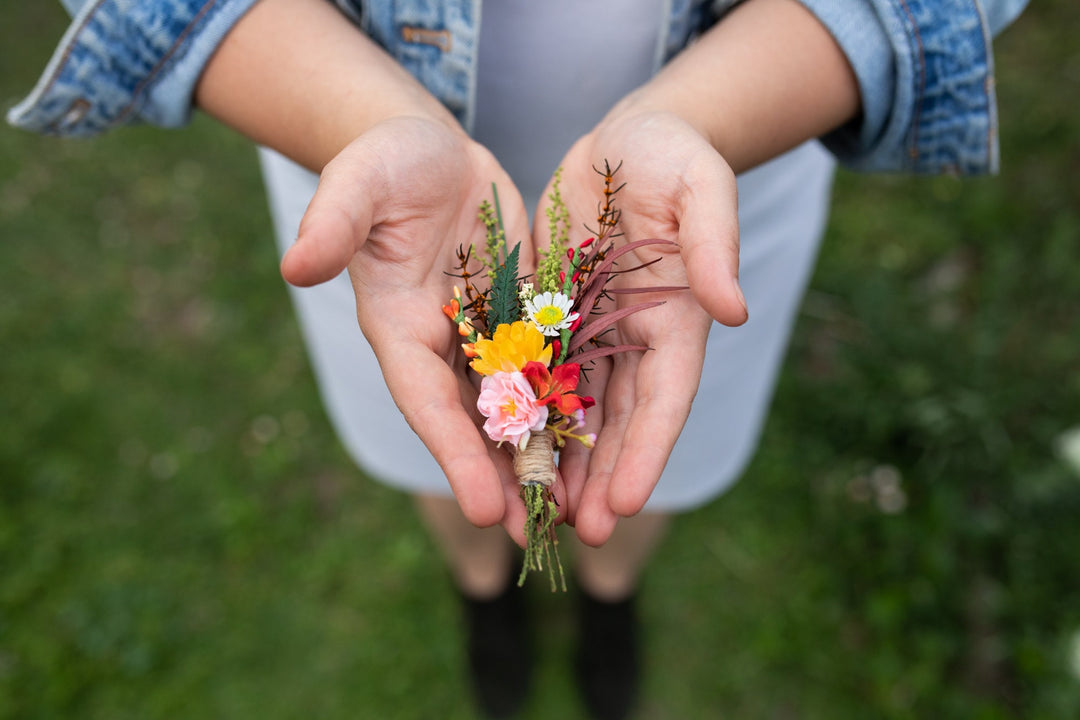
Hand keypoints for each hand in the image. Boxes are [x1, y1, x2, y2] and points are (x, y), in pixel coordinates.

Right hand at [282, 115, 534, 541]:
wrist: (428, 153)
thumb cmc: (384, 162)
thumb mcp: (359, 183)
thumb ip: (333, 222)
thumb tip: (296, 266)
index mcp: (399, 326)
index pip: (426, 401)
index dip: (454, 454)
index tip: (482, 508)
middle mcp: (442, 344)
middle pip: (473, 422)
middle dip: (500, 478)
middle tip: (533, 534)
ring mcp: (485, 334)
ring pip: (513, 407)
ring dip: (538, 457)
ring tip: (569, 512)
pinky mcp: (522, 315)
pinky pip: (547, 367)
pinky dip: (566, 406)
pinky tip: (597, 443)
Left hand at [536, 110, 747, 545]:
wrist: (628, 140)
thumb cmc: (674, 155)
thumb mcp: (700, 186)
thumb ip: (714, 243)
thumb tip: (734, 311)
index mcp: (676, 319)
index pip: (664, 398)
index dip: (646, 452)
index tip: (626, 504)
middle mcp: (635, 337)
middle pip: (620, 419)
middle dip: (603, 476)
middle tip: (579, 532)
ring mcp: (593, 329)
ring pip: (577, 407)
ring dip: (564, 460)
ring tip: (542, 513)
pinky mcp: (554, 313)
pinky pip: (537, 371)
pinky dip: (526, 410)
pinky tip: (504, 449)